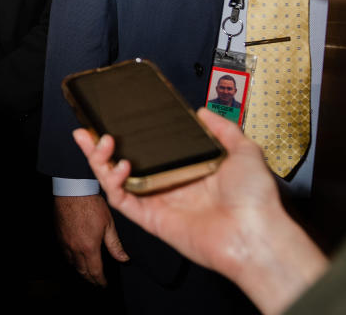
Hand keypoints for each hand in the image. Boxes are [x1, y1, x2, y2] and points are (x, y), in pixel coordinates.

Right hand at [54, 194, 127, 285]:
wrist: (73, 190)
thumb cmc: (91, 204)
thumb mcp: (109, 224)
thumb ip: (115, 245)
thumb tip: (124, 259)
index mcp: (89, 248)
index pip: (95, 271)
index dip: (100, 281)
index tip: (104, 284)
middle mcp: (75, 248)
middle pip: (82, 270)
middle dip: (90, 278)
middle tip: (96, 282)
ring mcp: (65, 242)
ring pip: (71, 263)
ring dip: (80, 270)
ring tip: (86, 272)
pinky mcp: (58, 235)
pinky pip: (64, 253)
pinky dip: (71, 259)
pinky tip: (74, 258)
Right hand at [73, 108, 327, 313]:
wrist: (256, 233)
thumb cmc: (254, 196)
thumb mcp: (244, 150)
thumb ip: (223, 129)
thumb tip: (201, 112)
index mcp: (185, 169)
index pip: (147, 150)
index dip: (128, 136)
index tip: (113, 120)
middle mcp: (168, 184)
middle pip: (123, 163)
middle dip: (101, 148)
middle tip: (89, 131)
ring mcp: (158, 202)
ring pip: (116, 181)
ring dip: (101, 162)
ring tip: (100, 143)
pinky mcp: (151, 219)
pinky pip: (123, 200)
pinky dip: (113, 183)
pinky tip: (118, 165)